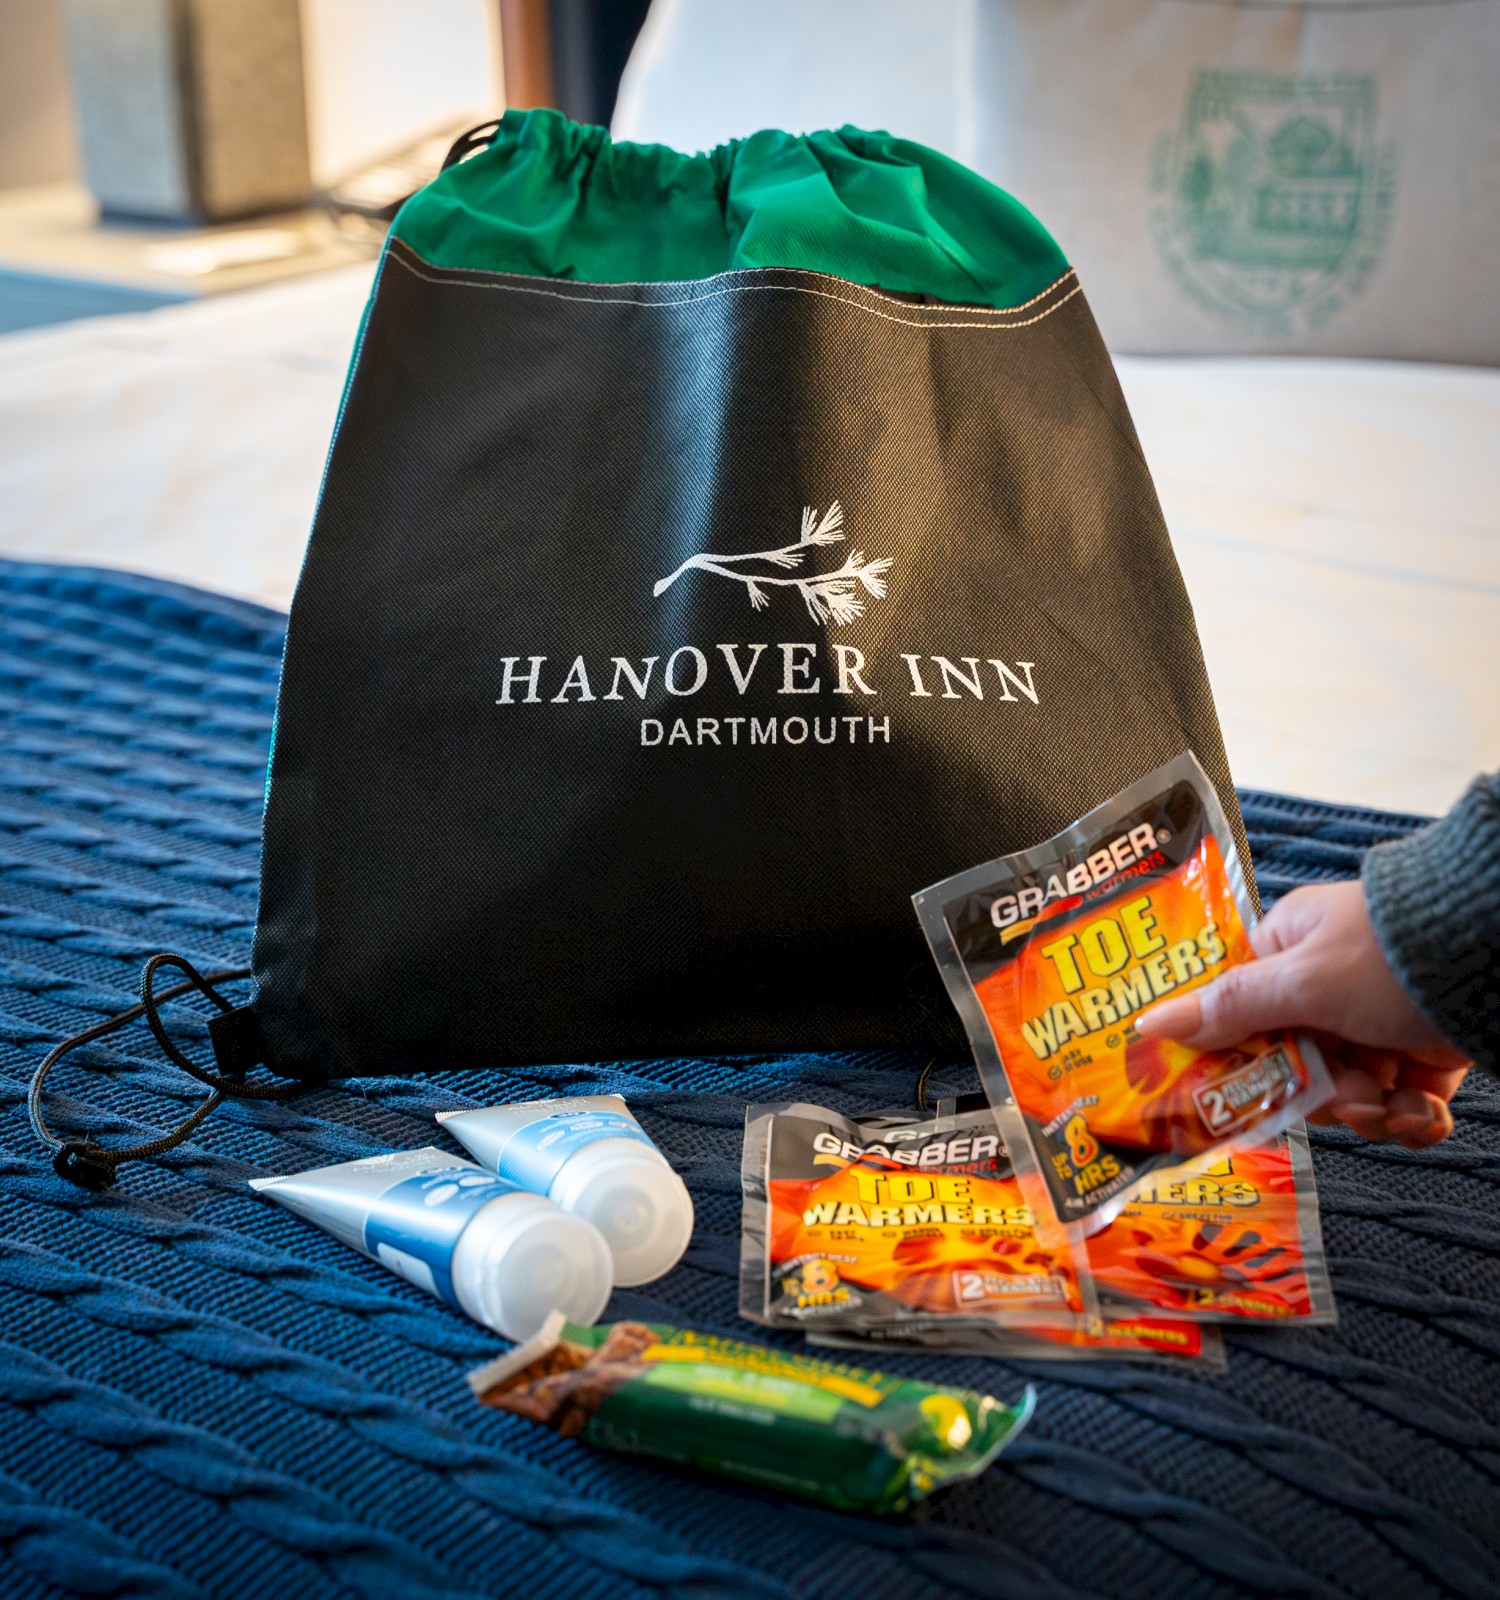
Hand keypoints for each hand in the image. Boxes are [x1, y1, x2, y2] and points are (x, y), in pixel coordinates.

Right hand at [1137, 881, 1468, 1146]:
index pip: (1238, 1008)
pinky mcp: (1426, 1054)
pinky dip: (1412, 1120)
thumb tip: (1147, 1024)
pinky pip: (1400, 1105)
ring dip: (1372, 1113)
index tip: (1238, 1090)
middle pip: (1293, 1064)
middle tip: (1347, 1095)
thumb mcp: (1301, 982)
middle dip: (1321, 1094)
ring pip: (1349, 1092)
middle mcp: (1329, 984)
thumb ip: (1228, 1009)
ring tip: (1394, 1105)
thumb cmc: (1390, 957)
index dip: (1236, 1054)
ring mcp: (1379, 1022)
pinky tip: (1423, 1113)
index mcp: (1289, 948)